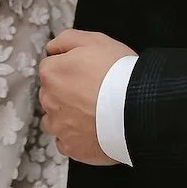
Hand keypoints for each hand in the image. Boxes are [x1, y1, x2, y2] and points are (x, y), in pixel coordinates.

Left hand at [39, 28, 133, 165]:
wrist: (138, 108)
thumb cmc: (117, 72)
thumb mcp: (94, 40)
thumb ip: (67, 40)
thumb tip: (52, 48)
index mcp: (51, 73)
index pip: (52, 67)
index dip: (71, 68)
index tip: (88, 72)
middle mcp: (48, 101)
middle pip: (52, 94)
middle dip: (67, 93)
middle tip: (94, 92)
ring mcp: (59, 127)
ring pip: (56, 120)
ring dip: (68, 116)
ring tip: (93, 114)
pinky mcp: (71, 148)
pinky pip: (67, 142)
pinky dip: (77, 137)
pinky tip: (93, 131)